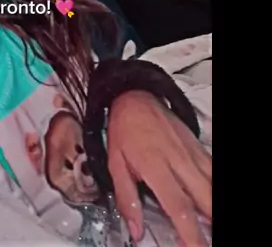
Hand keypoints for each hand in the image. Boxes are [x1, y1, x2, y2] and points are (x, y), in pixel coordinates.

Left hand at [106, 90, 210, 245]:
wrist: (135, 98)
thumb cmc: (124, 129)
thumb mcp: (115, 163)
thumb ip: (126, 198)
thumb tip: (134, 229)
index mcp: (156, 166)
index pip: (179, 207)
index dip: (190, 233)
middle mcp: (179, 160)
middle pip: (205, 200)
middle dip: (209, 225)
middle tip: (204, 242)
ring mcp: (192, 154)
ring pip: (213, 186)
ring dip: (212, 209)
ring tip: (209, 225)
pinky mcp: (198, 147)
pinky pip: (213, 172)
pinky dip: (213, 188)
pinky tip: (209, 201)